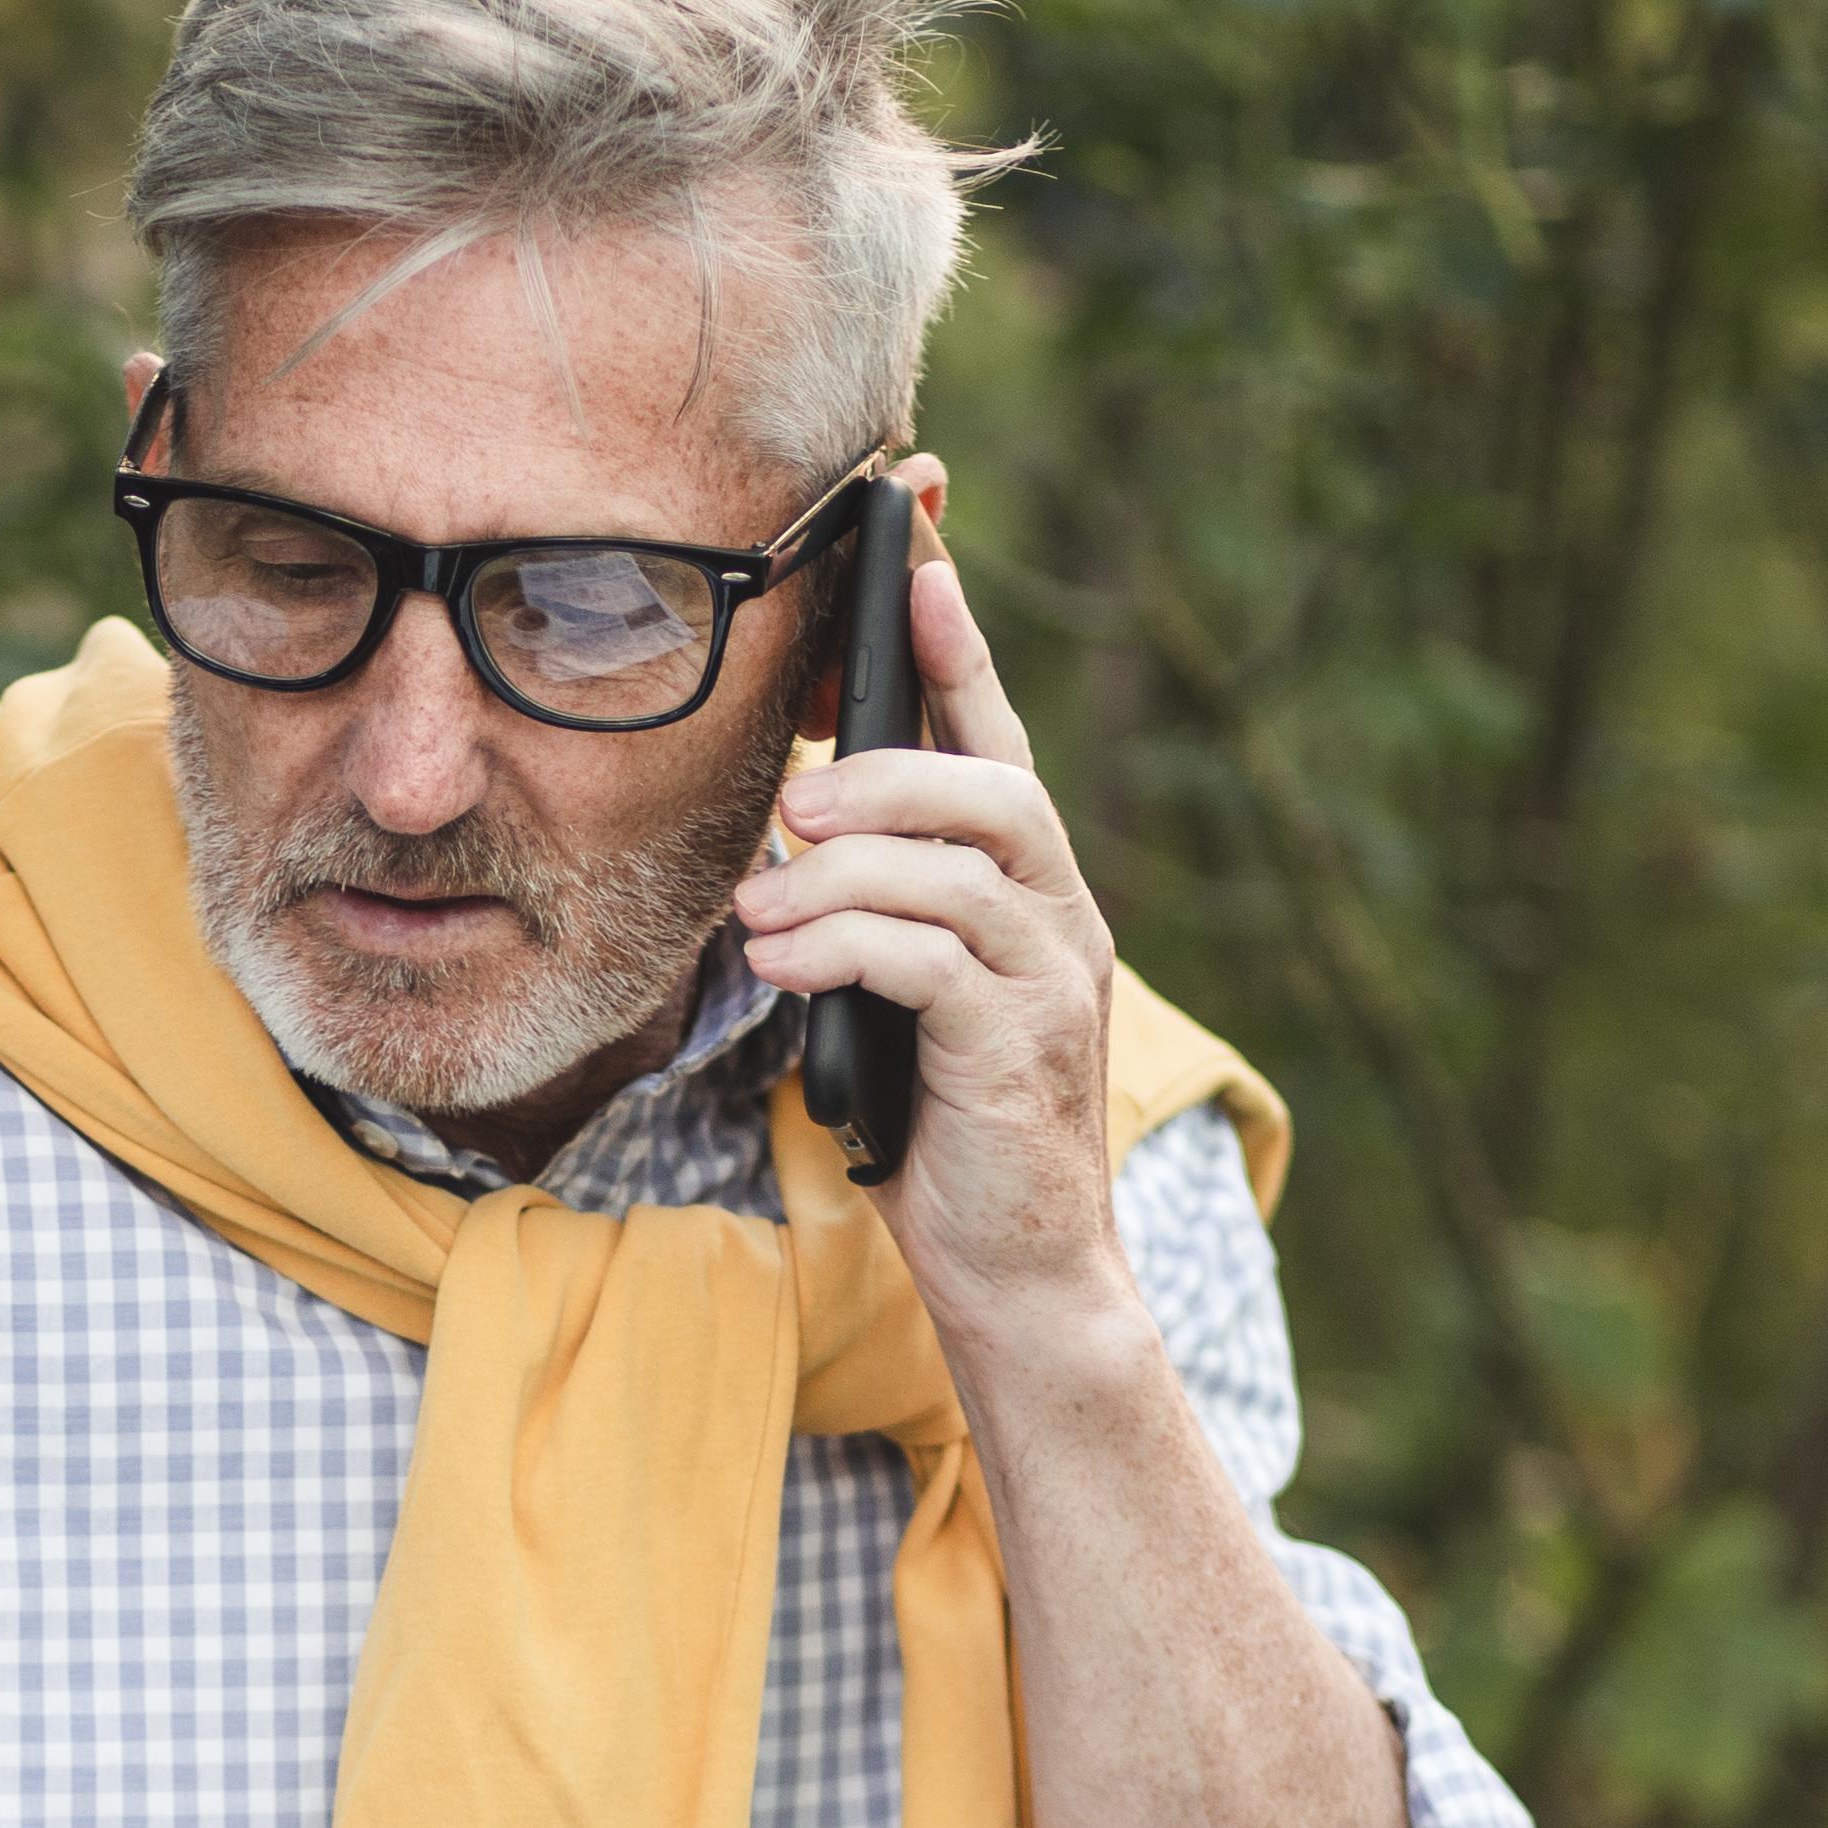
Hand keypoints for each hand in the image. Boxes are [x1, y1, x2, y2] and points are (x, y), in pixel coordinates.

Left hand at [730, 469, 1134, 1370]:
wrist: (1017, 1273)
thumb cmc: (940, 1133)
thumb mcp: (892, 1000)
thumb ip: (867, 916)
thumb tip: (782, 850)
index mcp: (1027, 893)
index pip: (997, 740)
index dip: (958, 645)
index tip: (913, 555)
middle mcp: (1060, 919)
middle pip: (994, 784)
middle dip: (886, 769)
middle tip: (791, 800)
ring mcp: (1054, 982)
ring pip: (959, 865)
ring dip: (845, 870)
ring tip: (767, 909)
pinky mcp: (1023, 1047)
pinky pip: (932, 957)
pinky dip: (847, 945)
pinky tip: (788, 963)